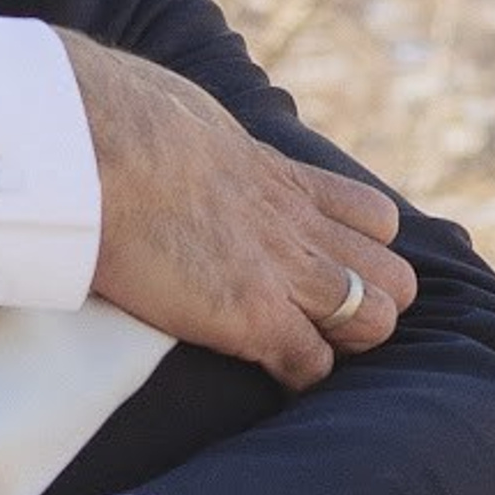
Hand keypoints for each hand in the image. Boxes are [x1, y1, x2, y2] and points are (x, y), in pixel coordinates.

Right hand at [65, 33, 413, 388]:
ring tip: (301, 348)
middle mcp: (300, 227)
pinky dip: (298, 380)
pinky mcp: (254, 317)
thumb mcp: (184, 115)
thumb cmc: (118, 124)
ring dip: (344, 342)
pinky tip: (269, 378)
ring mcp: (284, 273)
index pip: (372, 219)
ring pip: (375, 322)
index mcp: (285, 179)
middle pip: (395, 278)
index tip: (327, 271)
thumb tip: (164, 123)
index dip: (362, 252)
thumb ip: (200, 134)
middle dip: (370, 304)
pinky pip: (312, 367)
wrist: (100, 149)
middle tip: (320, 320)